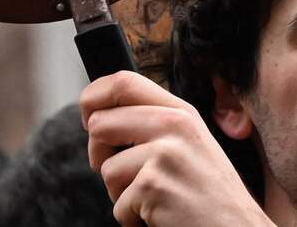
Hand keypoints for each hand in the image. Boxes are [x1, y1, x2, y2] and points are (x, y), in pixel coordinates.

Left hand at [80, 71, 273, 226]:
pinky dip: (131, 218)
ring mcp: (164, 154)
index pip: (123, 82)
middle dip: (99, 154)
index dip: (93, 95)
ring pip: (106, 168)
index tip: (88, 114)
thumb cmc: (209, 194)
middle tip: (122, 175)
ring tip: (152, 199)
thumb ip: (153, 124)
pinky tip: (159, 216)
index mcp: (179, 111)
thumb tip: (99, 117)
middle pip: (100, 123)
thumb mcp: (189, 144)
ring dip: (120, 194)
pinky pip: (118, 204)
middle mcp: (173, 125)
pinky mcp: (154, 186)